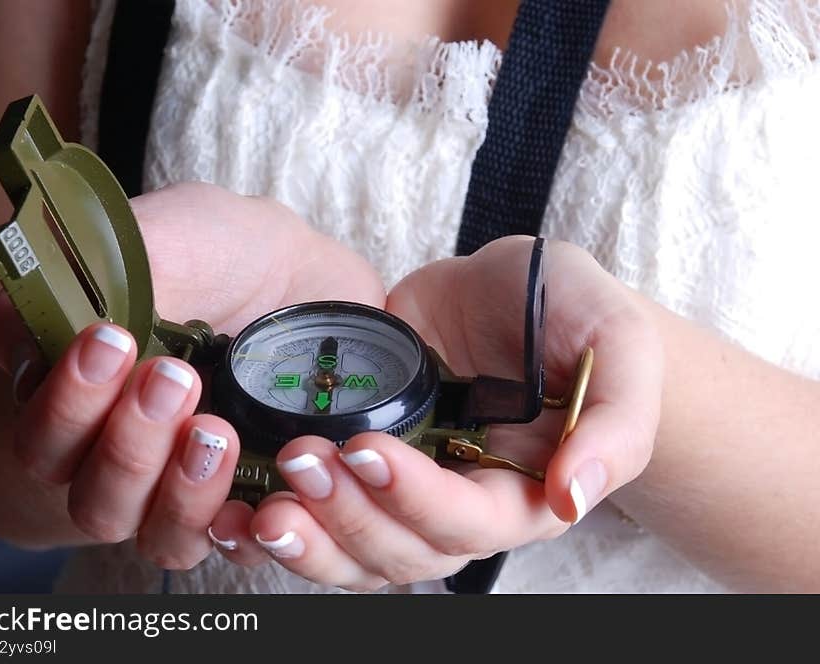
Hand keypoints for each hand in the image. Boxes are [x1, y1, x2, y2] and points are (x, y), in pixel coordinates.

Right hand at [0, 182, 385, 567]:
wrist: (316, 280)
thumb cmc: (232, 255)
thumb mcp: (177, 236)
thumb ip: (107, 271)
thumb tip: (23, 320)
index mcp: (83, 381)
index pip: (37, 421)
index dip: (62, 396)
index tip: (109, 338)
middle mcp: (116, 439)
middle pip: (83, 487)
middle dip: (123, 440)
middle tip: (172, 376)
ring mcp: (176, 479)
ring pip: (140, 528)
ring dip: (173, 490)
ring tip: (214, 431)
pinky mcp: (238, 499)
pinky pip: (216, 546)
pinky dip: (230, 529)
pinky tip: (253, 493)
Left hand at [238, 236, 662, 590]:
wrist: (516, 288)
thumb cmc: (575, 314)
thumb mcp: (620, 348)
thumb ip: (616, 424)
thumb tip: (574, 498)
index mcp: (521, 492)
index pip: (467, 524)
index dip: (415, 500)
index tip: (369, 448)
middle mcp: (458, 501)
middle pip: (400, 552)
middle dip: (347, 518)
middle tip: (302, 462)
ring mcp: (405, 482)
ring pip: (352, 551)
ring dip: (307, 538)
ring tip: (262, 503)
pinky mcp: (361, 451)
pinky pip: (320, 512)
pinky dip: (279, 524)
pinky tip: (237, 511)